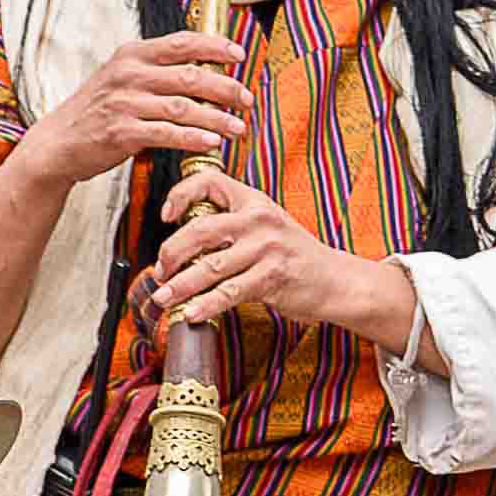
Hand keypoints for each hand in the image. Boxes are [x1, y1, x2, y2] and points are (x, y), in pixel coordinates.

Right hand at [16, 33, 248, 198]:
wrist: (59, 142)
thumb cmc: (98, 110)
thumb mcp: (123, 78)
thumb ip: (158, 71)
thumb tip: (207, 69)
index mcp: (131, 55)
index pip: (182, 43)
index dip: (215, 47)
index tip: (240, 55)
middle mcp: (128, 75)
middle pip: (190, 76)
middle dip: (225, 88)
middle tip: (246, 100)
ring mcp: (124, 103)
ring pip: (183, 107)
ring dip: (216, 118)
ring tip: (238, 127)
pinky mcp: (122, 133)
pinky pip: (167, 134)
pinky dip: (193, 138)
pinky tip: (212, 143)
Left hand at [135, 171, 420, 354]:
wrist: (335, 280)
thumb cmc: (295, 255)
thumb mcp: (268, 225)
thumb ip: (233, 224)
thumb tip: (183, 241)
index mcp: (254, 201)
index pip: (209, 182)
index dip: (181, 195)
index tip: (166, 216)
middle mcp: (259, 220)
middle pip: (199, 230)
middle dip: (171, 253)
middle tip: (159, 271)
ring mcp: (266, 249)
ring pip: (209, 267)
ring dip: (180, 286)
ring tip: (163, 298)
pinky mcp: (272, 278)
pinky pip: (229, 293)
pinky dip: (206, 305)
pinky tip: (191, 314)